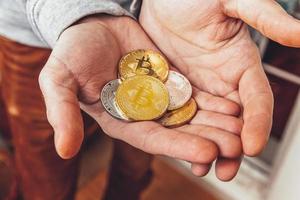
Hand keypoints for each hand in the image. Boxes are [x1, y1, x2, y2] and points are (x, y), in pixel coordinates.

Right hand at [38, 15, 241, 173]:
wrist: (92, 25)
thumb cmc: (72, 52)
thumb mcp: (60, 80)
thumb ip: (62, 111)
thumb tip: (64, 150)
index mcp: (120, 120)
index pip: (152, 139)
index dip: (179, 146)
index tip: (206, 152)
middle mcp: (143, 113)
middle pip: (179, 131)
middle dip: (206, 138)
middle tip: (234, 146)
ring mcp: (159, 96)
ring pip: (191, 114)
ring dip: (216, 123)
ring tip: (241, 128)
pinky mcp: (170, 80)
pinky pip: (194, 92)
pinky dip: (213, 100)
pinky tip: (234, 105)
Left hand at [140, 0, 299, 179]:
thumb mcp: (234, 0)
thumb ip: (266, 17)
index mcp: (241, 63)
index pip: (256, 99)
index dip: (258, 123)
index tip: (253, 146)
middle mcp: (222, 81)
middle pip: (233, 120)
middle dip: (232, 145)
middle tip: (226, 169)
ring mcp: (198, 87)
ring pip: (208, 123)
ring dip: (207, 146)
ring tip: (203, 167)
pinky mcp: (175, 88)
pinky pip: (182, 115)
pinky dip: (183, 133)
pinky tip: (178, 149)